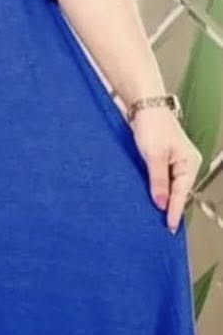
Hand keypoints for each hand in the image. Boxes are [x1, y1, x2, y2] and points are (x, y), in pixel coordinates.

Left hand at [128, 107, 201, 232]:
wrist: (144, 106)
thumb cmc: (152, 125)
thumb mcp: (154, 155)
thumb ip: (158, 181)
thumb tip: (161, 203)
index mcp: (189, 163)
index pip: (181, 193)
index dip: (174, 211)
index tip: (170, 227)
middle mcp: (185, 164)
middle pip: (178, 192)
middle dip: (170, 208)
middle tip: (163, 228)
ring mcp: (175, 162)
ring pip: (170, 186)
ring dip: (163, 199)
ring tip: (156, 218)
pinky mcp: (164, 159)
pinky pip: (163, 179)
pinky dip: (157, 189)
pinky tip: (152, 198)